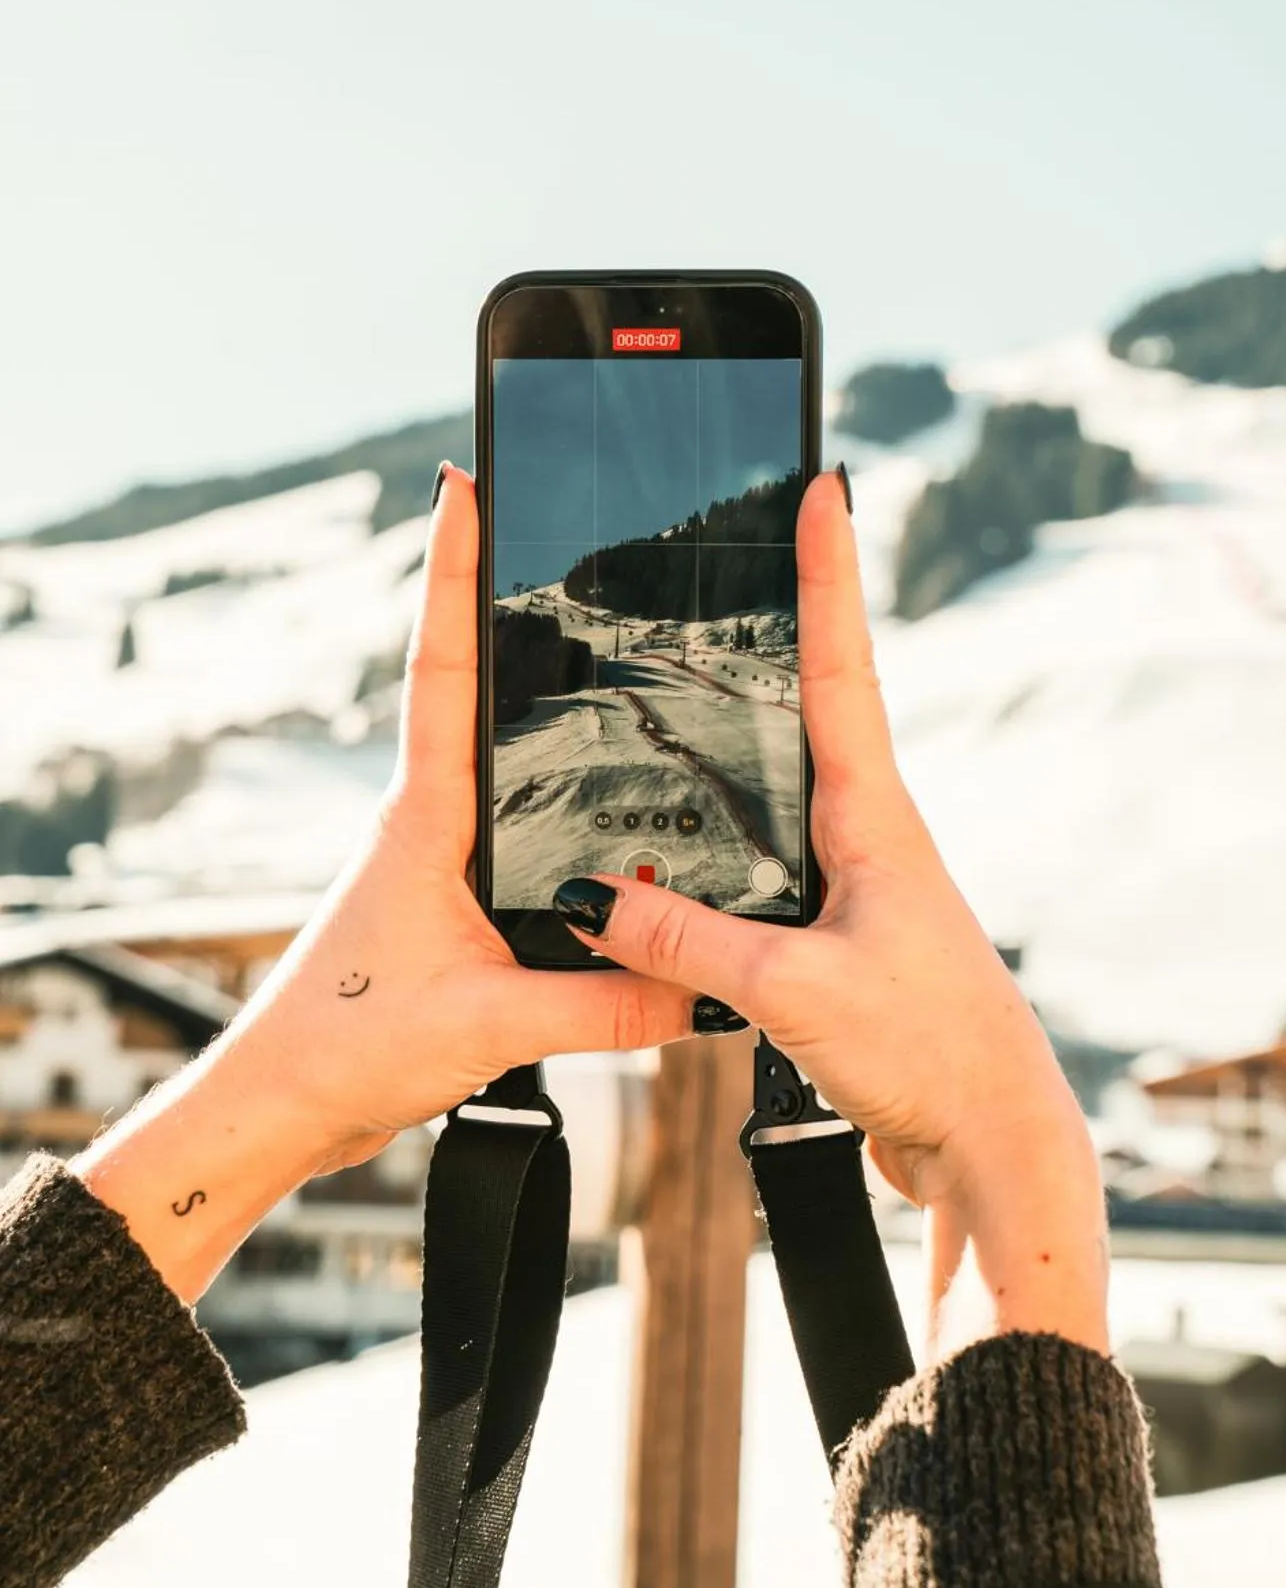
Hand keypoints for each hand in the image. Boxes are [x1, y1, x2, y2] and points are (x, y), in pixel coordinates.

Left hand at [74, 467, 689, 1300]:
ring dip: (524, 684)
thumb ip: (602, 1002)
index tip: (464, 482)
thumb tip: (701, 987)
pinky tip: (600, 800)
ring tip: (584, 621)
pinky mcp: (447, 896)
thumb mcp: (491, 1023)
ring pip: (493, 749)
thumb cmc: (350, 1047)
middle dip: (497, 594)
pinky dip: (550, 785)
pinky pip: (510, 818)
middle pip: (466, 680)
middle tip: (537, 515)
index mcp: (424, 815)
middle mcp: (426, 816)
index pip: (442, 665)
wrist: (282, 1104)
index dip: (454, 569)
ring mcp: (434, 852)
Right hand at [551, 470, 1109, 1360]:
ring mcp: (855, 880)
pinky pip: (763, 861)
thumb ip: (689, 941)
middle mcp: (869, 832)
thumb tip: (595, 897)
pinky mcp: (836, 933)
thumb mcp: (795, 989)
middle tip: (737, 543)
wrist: (990, 1142)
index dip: (828, 573)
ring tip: (680, 666)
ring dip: (739, 730)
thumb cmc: (927, 1051)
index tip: (821, 482)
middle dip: (780, 622)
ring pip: (779, 785)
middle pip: (812, 702)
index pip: (843, 666)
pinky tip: (671, 844)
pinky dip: (717, 836)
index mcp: (874, 818)